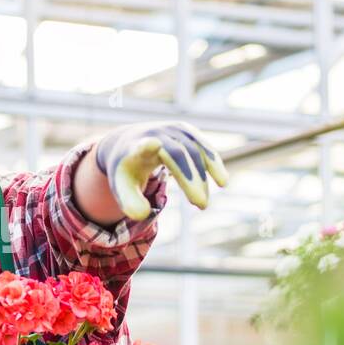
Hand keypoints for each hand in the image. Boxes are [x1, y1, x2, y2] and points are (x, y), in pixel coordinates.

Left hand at [94, 121, 228, 218]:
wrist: (127, 143)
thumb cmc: (126, 171)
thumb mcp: (122, 188)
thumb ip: (129, 203)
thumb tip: (143, 215)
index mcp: (135, 147)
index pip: (142, 144)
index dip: (148, 145)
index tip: (153, 144)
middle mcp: (156, 133)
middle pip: (178, 154)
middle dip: (192, 179)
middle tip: (202, 205)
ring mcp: (172, 129)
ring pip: (195, 148)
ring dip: (208, 172)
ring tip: (209, 200)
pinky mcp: (185, 130)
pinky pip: (202, 145)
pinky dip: (213, 162)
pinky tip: (221, 181)